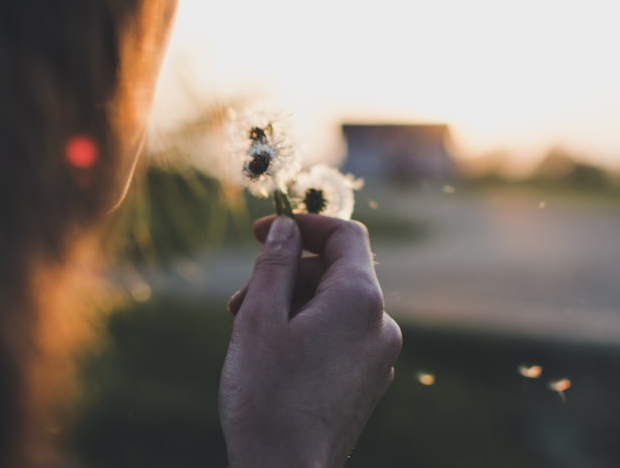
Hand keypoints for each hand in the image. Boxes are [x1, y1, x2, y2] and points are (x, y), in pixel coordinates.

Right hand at [219, 214, 402, 467]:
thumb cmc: (267, 396)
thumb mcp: (260, 317)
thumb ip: (275, 262)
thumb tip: (286, 226)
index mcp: (360, 300)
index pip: (345, 234)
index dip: (303, 224)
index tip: (262, 231)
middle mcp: (381, 325)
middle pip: (334, 271)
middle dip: (285, 274)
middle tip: (238, 300)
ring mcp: (378, 357)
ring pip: (333, 305)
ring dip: (290, 304)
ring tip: (247, 330)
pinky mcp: (368, 382)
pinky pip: (340, 336)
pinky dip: (306, 330)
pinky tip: (271, 355)